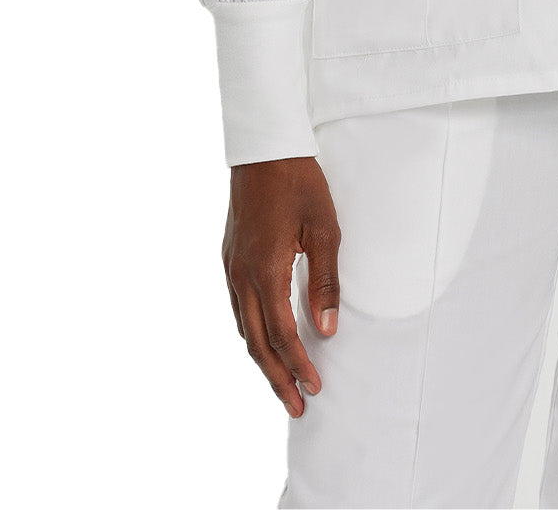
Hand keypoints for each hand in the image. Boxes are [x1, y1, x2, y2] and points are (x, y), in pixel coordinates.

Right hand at [222, 156, 341, 416]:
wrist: (264, 149)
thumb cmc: (298, 184)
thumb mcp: (323, 228)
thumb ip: (325, 280)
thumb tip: (327, 327)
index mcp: (265, 269)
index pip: (281, 333)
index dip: (298, 364)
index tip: (314, 388)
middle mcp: (241, 275)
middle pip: (255, 342)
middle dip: (276, 377)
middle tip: (296, 407)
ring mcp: (231, 267)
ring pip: (242, 328)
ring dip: (262, 359)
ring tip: (282, 383)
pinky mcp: (229, 258)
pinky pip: (237, 308)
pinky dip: (251, 333)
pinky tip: (263, 341)